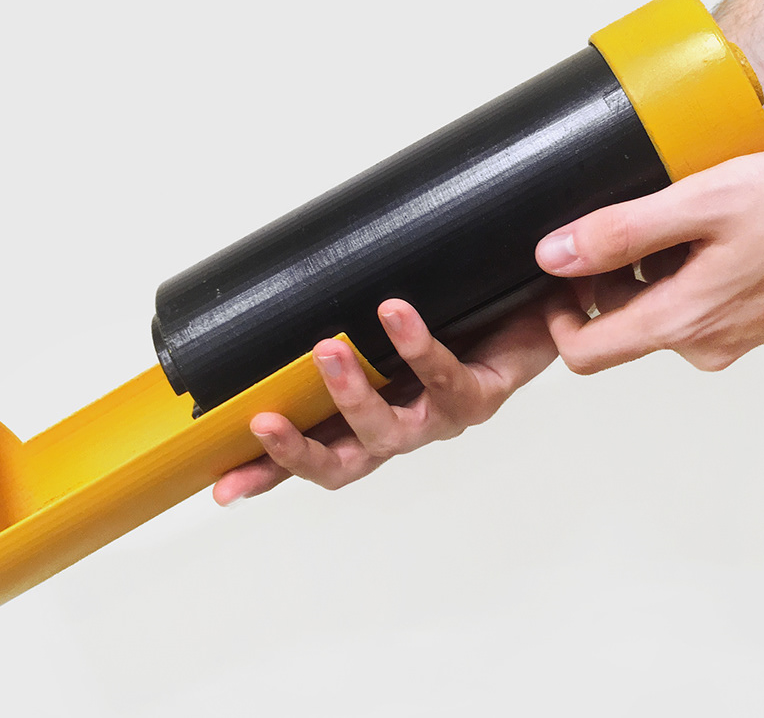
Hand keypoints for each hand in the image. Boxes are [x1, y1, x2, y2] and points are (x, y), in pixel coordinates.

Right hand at [211, 297, 556, 504]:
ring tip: (327, 350)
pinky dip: (418, 348)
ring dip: (352, 395)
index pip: (312, 452)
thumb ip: (343, 310)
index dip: (268, 474)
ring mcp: (442, 417)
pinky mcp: (482, 394)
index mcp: (371, 415)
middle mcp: (403, 426)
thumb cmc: (464, 315)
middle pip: (344, 464)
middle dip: (299, 451)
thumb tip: (280, 278)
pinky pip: (447, 379)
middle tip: (262, 422)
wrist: (543, 302)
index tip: (221, 485)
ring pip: (391, 431)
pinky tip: (396, 314)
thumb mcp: (387, 319)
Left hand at [535, 135, 763, 374]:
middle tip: (620, 222)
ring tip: (679, 214)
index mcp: (686, 323)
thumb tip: (554, 254)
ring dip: (650, 270)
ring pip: (660, 311)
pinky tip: (714, 226)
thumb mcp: (704, 201)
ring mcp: (732, 338)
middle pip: (620, 328)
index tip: (560, 271)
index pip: (585, 353)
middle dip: (605, 281)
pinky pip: (698, 304)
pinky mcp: (754, 322)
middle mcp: (706, 345)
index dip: (556, 315)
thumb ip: (622, 232)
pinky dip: (689, 269)